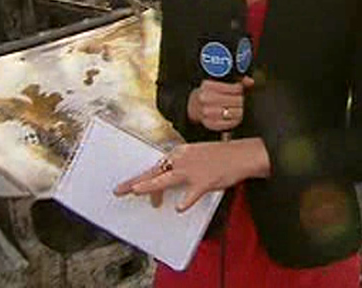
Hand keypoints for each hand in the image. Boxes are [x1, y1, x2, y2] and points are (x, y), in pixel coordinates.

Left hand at [113, 138, 270, 211]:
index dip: (142, 180)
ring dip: (150, 186)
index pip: (156, 167)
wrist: (241, 154)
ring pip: (166, 179)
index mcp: (179, 153)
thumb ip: (182, 168)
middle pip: (154, 173)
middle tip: (120, 190)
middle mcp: (182, 160)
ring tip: (137, 192)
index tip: (130, 187)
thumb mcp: (197, 156)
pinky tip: (179, 208)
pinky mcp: (204, 181)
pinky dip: (185, 201)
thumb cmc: (221, 156)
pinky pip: (191, 194)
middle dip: (135, 182)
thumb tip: (168, 179)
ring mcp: (192, 170)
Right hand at [187, 77, 253, 131]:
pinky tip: (233, 116)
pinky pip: (231, 123)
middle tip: (238, 99)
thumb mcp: (218, 83)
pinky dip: (235, 120)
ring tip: (236, 107)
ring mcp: (208, 113)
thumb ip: (236, 81)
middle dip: (240, 100)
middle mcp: (206, 99)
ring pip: (237, 113)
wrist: (193, 106)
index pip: (235, 88)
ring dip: (239, 110)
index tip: (239, 90)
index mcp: (208, 86)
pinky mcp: (211, 124)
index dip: (240, 89)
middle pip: (237, 101)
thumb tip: (250, 81)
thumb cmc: (208, 93)